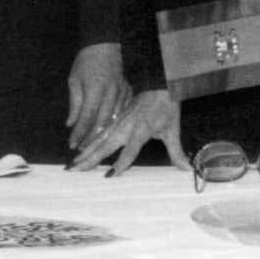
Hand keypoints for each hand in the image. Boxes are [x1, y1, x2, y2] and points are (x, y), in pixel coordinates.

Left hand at [64, 41, 130, 151]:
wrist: (105, 46)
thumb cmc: (86, 62)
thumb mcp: (74, 80)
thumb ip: (74, 104)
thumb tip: (71, 124)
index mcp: (95, 89)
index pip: (87, 117)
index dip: (80, 133)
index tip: (72, 144)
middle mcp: (111, 93)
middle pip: (102, 122)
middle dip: (91, 139)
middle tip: (82, 151)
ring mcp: (121, 93)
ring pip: (114, 120)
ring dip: (103, 134)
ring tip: (93, 146)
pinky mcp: (128, 92)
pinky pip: (122, 112)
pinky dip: (114, 124)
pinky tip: (109, 133)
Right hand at [69, 86, 184, 175]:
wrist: (159, 83)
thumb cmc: (166, 106)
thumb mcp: (172, 129)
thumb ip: (176, 152)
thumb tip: (187, 169)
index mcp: (141, 129)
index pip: (130, 150)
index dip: (121, 163)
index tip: (110, 175)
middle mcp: (126, 126)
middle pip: (106, 145)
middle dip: (90, 158)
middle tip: (75, 170)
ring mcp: (118, 122)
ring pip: (98, 139)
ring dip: (85, 152)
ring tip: (72, 164)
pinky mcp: (114, 118)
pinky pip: (99, 132)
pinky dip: (88, 142)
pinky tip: (80, 150)